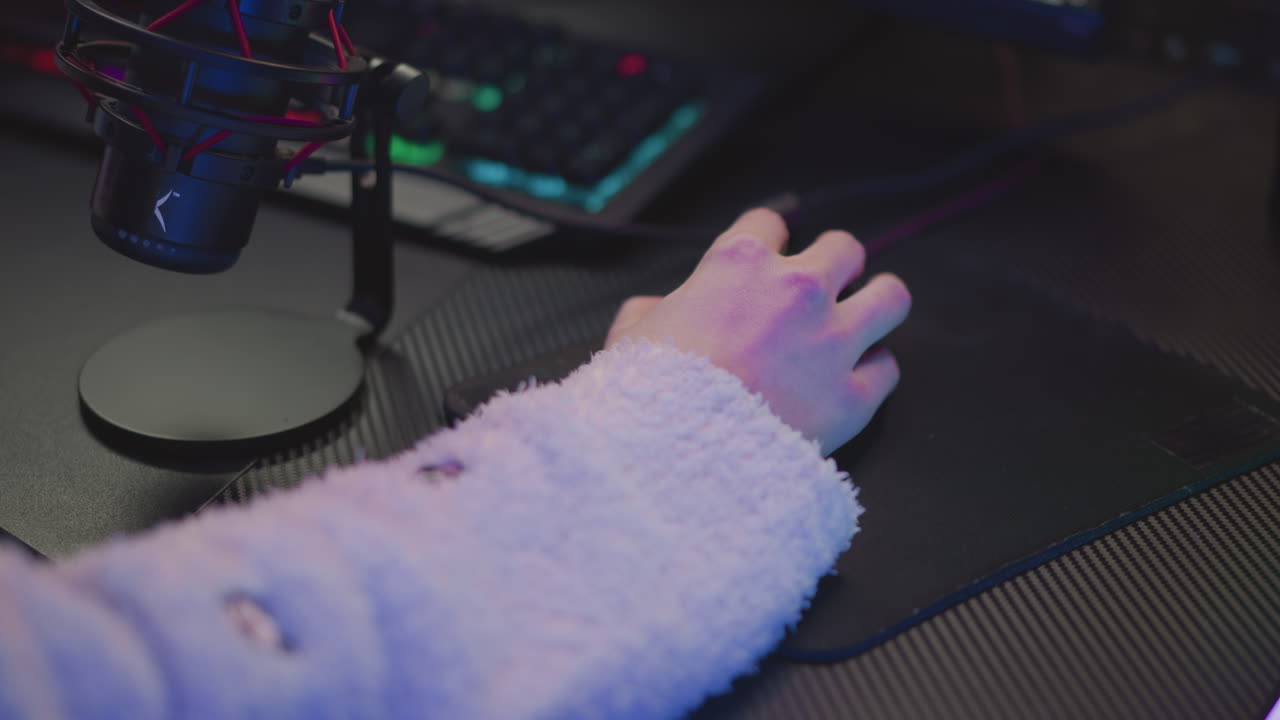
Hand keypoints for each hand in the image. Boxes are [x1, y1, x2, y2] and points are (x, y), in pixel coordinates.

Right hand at [606, 208, 910, 454]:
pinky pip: (887, 369)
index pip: (768, 223)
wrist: (677, 454)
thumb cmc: (650, 394)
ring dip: (879, 303)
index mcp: (739, 265)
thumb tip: (653, 311)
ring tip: (868, 317)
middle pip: (845, 249)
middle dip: (837, 265)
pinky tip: (856, 381)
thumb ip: (649, 312)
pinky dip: (874, 373)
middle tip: (824, 288)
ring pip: (891, 297)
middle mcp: (797, 291)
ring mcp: (832, 341)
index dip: (767, 241)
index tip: (766, 258)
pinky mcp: (853, 395)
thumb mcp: (629, 338)